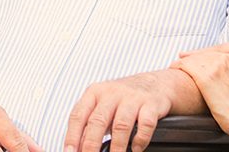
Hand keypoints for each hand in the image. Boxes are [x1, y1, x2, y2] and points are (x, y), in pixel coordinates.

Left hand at [63, 70, 179, 151]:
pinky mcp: (150, 104)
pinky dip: (139, 140)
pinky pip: (145, 124)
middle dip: (91, 145)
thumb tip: (77, 147)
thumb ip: (90, 124)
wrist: (156, 83)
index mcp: (95, 92)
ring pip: (121, 125)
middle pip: (97, 121)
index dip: (72, 136)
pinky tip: (136, 149)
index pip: (78, 115)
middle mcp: (111, 93)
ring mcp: (132, 98)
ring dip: (117, 147)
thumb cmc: (124, 97)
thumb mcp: (103, 105)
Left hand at [171, 51, 228, 136]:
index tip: (196, 63)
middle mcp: (226, 59)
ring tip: (176, 67)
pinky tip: (173, 69)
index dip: (203, 60)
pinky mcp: (205, 76)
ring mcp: (215, 66)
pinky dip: (177, 66)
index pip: (214, 54)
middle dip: (192, 61)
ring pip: (193, 58)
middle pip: (202, 55)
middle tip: (183, 66)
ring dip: (184, 63)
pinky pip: (185, 64)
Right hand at [186, 31, 228, 99]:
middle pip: (216, 48)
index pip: (219, 51)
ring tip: (186, 59)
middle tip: (177, 58)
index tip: (183, 58)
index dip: (201, 56)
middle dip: (197, 54)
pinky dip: (215, 54)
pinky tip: (206, 59)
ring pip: (220, 48)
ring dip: (205, 54)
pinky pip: (227, 48)